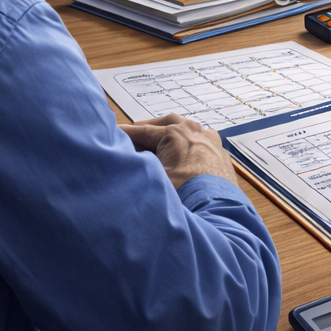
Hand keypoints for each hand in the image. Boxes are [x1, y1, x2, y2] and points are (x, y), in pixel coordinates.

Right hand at [121, 113, 238, 188]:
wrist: (218, 206)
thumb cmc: (184, 192)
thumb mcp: (154, 177)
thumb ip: (138, 164)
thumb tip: (124, 159)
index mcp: (174, 133)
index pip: (142, 131)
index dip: (125, 133)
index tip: (112, 133)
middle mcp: (192, 130)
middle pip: (163, 124)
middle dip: (146, 130)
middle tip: (132, 136)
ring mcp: (208, 138)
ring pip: (183, 128)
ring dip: (167, 133)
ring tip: (154, 142)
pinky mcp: (218, 149)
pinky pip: (198, 138)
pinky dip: (185, 140)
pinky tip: (180, 149)